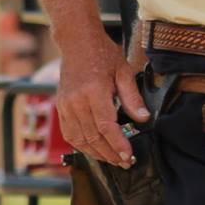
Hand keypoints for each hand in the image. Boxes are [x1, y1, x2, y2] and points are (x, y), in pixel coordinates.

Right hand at [55, 37, 147, 166]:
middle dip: (109, 153)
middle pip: (92, 136)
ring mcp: (66, 104)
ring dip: (96, 153)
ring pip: (80, 139)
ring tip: (112, 159)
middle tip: (124, 162)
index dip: (117, 144)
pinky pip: (69, 133)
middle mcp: (76, 100)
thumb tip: (143, 118)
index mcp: (93, 91)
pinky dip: (82, 145)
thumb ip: (132, 97)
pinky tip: (94, 150)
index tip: (128, 155)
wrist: (77, 42)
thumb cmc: (103, 54)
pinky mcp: (61, 106)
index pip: (105, 126)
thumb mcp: (124, 71)